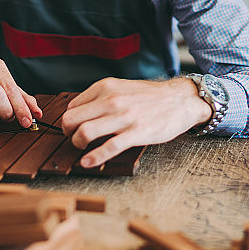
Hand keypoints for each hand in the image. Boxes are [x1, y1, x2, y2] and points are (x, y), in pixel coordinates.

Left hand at [61, 77, 212, 168]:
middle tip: (73, 139)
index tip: (72, 128)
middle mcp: (111, 100)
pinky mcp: (135, 133)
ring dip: (77, 145)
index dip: (69, 120)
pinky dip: (93, 158)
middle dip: (67, 133)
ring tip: (81, 149)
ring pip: (85, 133)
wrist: (180, 100)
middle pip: (72, 120)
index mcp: (105, 87)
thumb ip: (101, 96)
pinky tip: (88, 162)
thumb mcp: (122, 86)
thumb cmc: (151, 96)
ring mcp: (123, 117)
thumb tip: (80, 111)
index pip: (72, 106)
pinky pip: (108, 148)